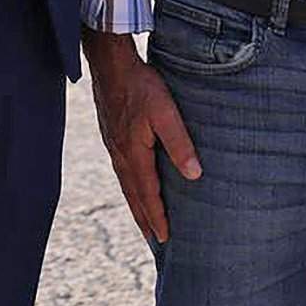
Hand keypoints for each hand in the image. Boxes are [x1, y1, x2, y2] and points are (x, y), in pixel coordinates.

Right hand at [84, 32, 200, 242]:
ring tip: (145, 221)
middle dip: (144, 219)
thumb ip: (179, 143)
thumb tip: (194, 175)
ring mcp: (113, 146)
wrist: (111, 64)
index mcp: (133, 154)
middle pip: (133, 195)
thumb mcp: (165, 112)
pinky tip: (134, 184)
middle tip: (154, 241)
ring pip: (126, 184)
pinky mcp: (112, 135)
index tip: (165, 238)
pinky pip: (122, 170)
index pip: (147, 194)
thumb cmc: (140, 85)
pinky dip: (130, 186)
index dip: (157, 217)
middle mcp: (120, 155)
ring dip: (136, 205)